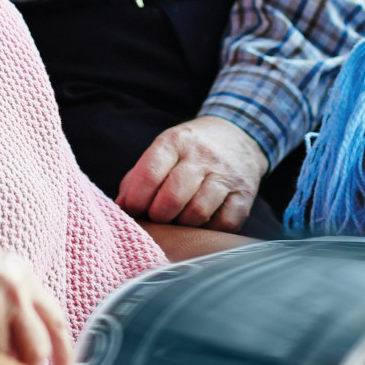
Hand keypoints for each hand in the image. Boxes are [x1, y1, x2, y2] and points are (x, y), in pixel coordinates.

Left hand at [116, 115, 268, 231]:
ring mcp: (226, 175)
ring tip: (178, 220)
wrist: (237, 134)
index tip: (134, 209)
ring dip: (182, 225)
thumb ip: (137, 178)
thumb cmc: (189, 151)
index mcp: (176, 141)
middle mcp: (203, 156)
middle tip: (157, 218)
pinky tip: (202, 223)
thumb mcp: (162, 151)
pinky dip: (209, 230)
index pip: (150, 173)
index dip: (137, 199)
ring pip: (198, 212)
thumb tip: (120, 208)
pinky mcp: (245, 194)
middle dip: (158, 216)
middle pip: (173, 197)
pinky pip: (225, 223)